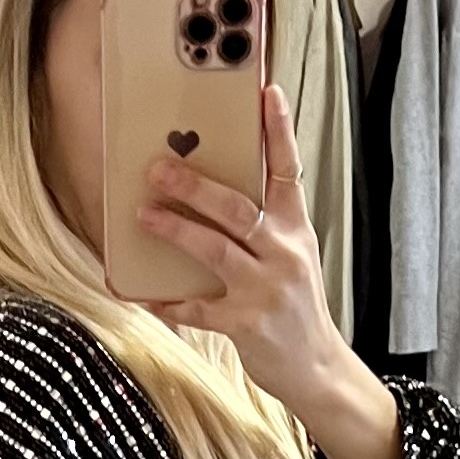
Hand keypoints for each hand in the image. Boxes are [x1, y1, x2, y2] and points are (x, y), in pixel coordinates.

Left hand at [138, 86, 399, 458]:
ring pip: (216, 250)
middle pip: (238, 208)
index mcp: (296, 229)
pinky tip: (144, 293)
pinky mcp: (246, 325)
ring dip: (176, 230)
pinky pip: (198, 308)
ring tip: (144, 213)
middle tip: (159, 167)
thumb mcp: (293, 255)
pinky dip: (169, 302)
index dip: (278, 131)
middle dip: (196, 186)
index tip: (267, 92)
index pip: (289, 170)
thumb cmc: (295, 304)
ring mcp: (265, 290)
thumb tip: (214, 191)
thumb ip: (264, 224)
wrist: (315, 366)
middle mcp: (283, 254)